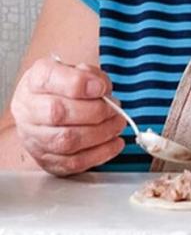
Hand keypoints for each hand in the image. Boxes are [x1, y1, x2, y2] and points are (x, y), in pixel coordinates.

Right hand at [9, 57, 125, 175]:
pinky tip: (114, 143)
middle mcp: (28, 110)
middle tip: (116, 109)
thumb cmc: (65, 89)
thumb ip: (90, 74)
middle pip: (57, 113)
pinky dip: (100, 154)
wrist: (47, 111)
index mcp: (36, 81)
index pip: (49, 79)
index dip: (79, 83)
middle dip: (96, 112)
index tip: (102, 88)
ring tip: (118, 124)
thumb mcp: (78, 70)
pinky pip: (72, 163)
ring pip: (66, 141)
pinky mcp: (46, 160)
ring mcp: (34, 138)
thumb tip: (100, 88)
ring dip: (101, 133)